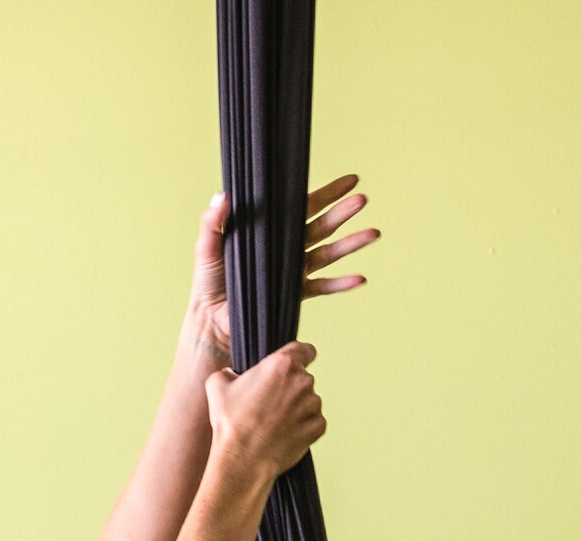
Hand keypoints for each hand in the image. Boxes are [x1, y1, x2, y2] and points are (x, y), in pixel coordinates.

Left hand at [189, 174, 378, 362]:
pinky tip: (360, 278)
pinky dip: (342, 284)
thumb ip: (213, 222)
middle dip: (343, 213)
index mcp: (271, 231)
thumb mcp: (207, 247)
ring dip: (351, 244)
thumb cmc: (209, 282)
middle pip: (322, 226)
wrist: (212, 319)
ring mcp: (294, 271)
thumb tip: (223, 196)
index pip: (303, 206)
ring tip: (373, 234)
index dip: (327, 194)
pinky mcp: (295, 294)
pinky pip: (323, 287)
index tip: (349, 181)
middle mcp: (287, 249)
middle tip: (362, 199)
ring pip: (329, 253)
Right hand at [203, 341, 324, 478]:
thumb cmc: (231, 423)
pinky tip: (284, 433)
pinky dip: (303, 426)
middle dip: (290, 387)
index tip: (294, 365)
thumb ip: (228, 372)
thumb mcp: (216, 386)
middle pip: (302, 378)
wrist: (243, 460)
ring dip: (297, 407)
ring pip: (309, 401)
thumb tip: (231, 375)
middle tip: (269, 403)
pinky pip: (314, 422)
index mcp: (282, 364)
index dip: (300, 356)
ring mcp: (313, 405)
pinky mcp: (318, 427)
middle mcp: (302, 381)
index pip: (305, 349)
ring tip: (274, 422)